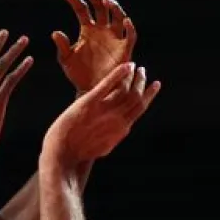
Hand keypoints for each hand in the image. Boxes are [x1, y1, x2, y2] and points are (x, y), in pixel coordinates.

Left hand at [42, 63, 160, 165]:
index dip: (149, 94)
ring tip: (135, 67)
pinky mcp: (89, 102)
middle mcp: (117, 118)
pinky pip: (107, 84)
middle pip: (135, 96)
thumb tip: (121, 128)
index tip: (155, 84)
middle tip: (143, 71)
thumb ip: (114, 135)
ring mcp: (104, 110)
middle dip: (141, 82)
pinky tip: (127, 65)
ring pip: (125, 89)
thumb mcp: (104, 146)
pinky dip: (119, 73)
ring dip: (132, 76)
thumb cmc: (81, 152)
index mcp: (121, 128)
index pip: (140, 107)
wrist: (63, 154)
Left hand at [51, 0, 136, 94]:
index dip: (75, 0)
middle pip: (100, 7)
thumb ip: (62, 46)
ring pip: (118, 16)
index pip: (82, 9)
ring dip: (114, 8)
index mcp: (87, 30)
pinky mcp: (125, 48)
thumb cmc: (78, 74)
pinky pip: (130, 35)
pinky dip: (130, 27)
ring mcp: (114, 37)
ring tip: (106, 1)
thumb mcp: (66, 60)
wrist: (91, 90)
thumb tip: (55, 33)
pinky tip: (125, 20)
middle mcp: (102, 30)